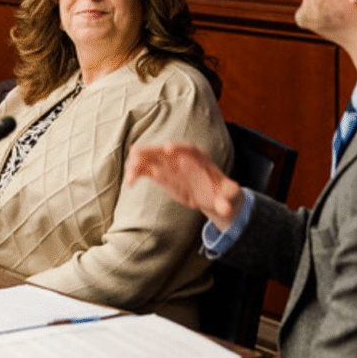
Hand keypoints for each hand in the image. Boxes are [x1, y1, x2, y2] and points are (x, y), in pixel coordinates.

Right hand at [125, 142, 243, 231]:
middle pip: (163, 150)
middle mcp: (181, 157)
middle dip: (150, 151)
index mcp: (199, 158)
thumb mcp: (228, 194)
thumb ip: (227, 198)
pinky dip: (136, 175)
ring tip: (129, 174)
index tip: (167, 147)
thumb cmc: (222, 192)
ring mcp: (168, 164)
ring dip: (138, 163)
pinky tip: (128, 184)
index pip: (188, 149)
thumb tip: (226, 209)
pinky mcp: (160, 173)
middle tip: (136, 155)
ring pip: (150, 158)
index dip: (178, 148)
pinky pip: (144, 170)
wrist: (212, 194)